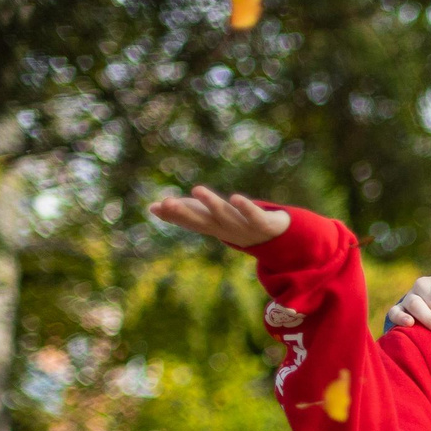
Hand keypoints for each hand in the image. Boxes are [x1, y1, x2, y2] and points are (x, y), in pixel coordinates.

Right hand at [147, 187, 290, 248]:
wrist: (280, 240)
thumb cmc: (238, 226)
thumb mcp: (210, 219)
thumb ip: (183, 213)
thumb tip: (151, 207)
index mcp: (212, 227)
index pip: (190, 221)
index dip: (173, 215)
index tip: (155, 207)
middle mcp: (226, 229)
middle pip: (203, 220)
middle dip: (185, 212)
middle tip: (167, 202)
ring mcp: (244, 228)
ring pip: (226, 215)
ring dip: (211, 203)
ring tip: (197, 189)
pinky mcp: (264, 224)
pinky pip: (253, 215)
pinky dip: (245, 207)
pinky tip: (235, 197)